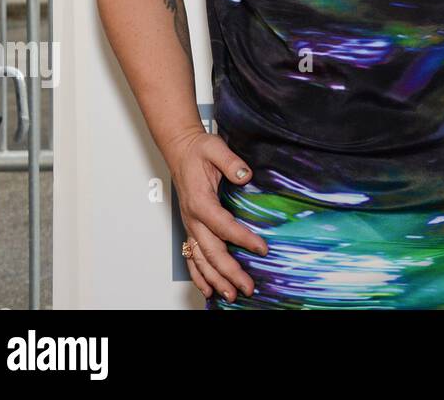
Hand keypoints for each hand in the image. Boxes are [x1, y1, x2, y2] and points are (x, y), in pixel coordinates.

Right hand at [166, 127, 267, 301]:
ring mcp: (191, 225)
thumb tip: (245, 175)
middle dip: (229, 272)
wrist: (181, 151)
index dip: (243, 239)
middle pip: (212, 251)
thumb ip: (230, 162)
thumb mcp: (215, 148)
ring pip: (201, 259)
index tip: (262, 249)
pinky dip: (199, 275)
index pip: (224, 226)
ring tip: (229, 295)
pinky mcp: (191, 228)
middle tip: (247, 287)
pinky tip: (208, 288)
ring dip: (215, 279)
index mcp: (200, 202)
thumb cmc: (198, 150)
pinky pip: (192, 256)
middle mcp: (193, 218)